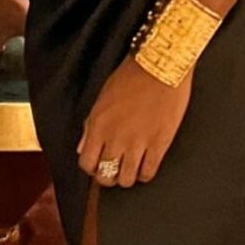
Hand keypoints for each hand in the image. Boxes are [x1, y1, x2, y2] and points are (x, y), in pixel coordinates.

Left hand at [77, 58, 192, 188]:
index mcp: (99, 124)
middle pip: (106, 176)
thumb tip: (83, 148)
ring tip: (130, 167)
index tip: (97, 164)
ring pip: (126, 179)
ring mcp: (138, 143)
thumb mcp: (103, 96)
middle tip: (114, 168)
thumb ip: (91, 124)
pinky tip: (145, 164)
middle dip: (108, 176)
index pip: (87, 163)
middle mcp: (116, 137)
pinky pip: (148, 173)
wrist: (161, 65)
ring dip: (126, 177)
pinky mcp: (159, 145)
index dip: (91, 168)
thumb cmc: (132, 75)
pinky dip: (144, 174)